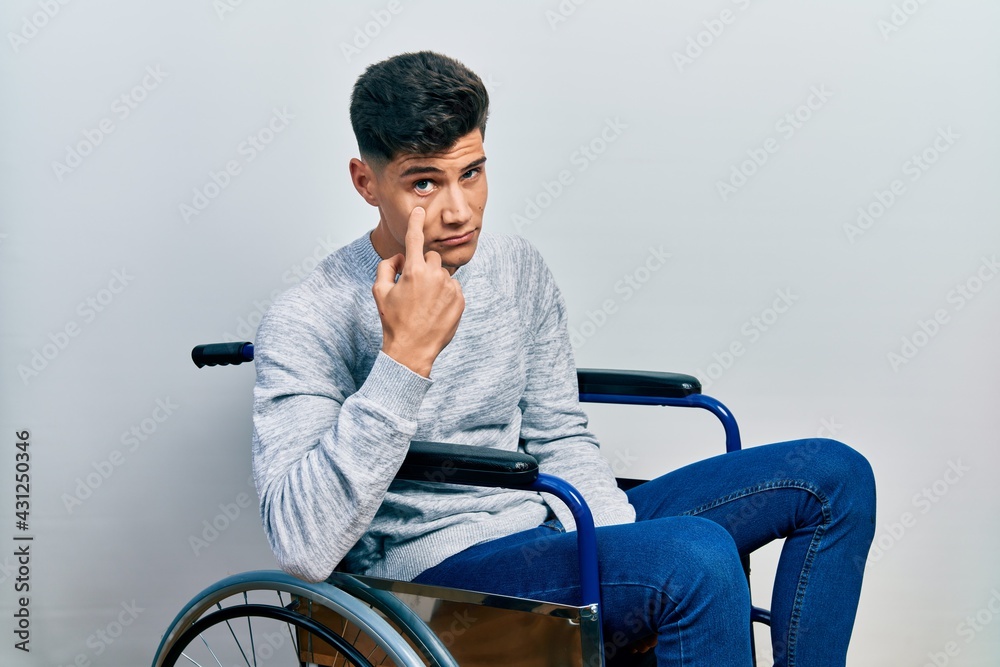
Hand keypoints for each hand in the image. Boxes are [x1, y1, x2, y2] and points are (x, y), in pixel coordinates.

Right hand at [372, 207, 465, 376]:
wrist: (412, 349)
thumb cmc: (393, 320)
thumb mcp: (379, 292)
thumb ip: (386, 267)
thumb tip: (400, 257)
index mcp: (413, 271)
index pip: (415, 239)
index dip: (416, 222)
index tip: (419, 210)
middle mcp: (434, 276)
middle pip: (431, 257)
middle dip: (422, 267)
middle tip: (413, 288)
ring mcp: (450, 288)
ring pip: (442, 273)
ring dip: (434, 281)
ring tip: (424, 304)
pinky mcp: (460, 299)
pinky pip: (452, 287)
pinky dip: (444, 294)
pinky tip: (434, 310)